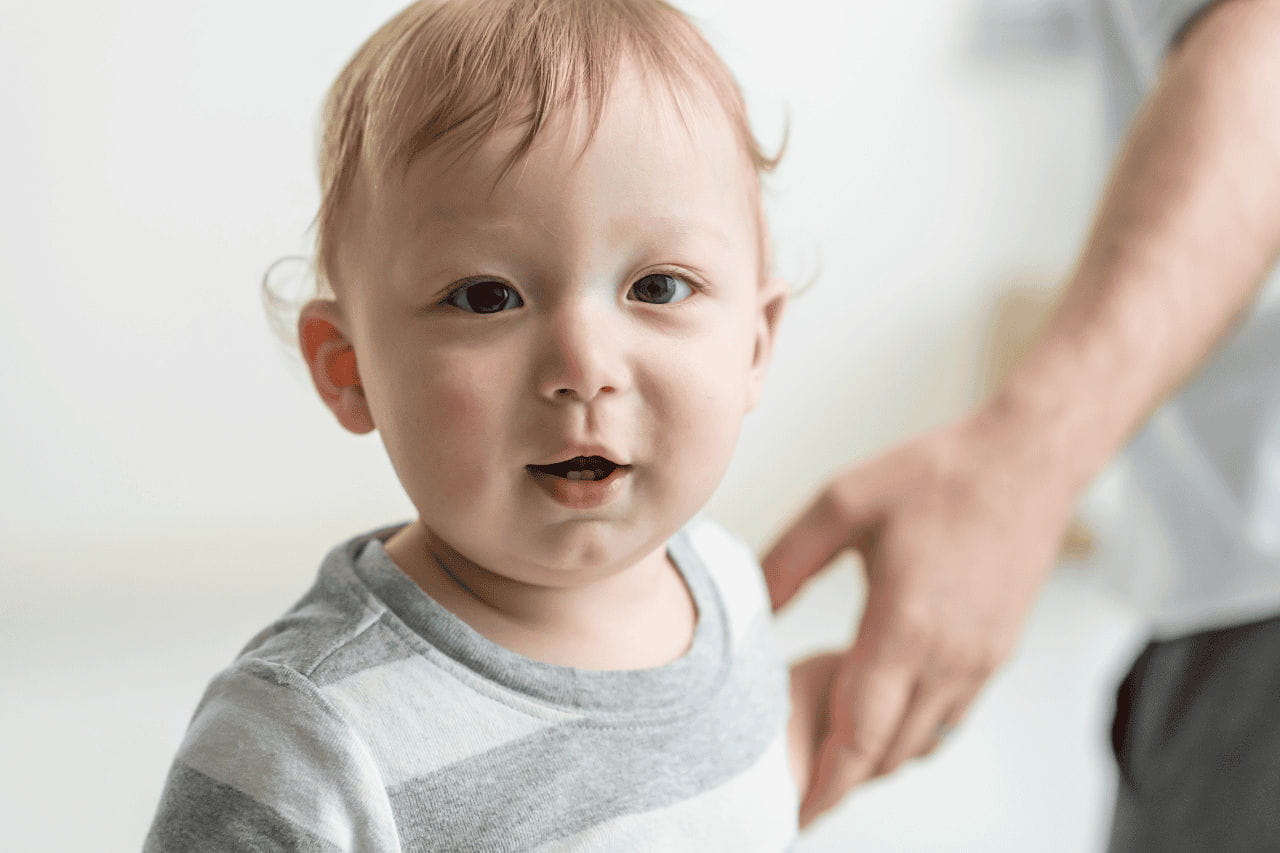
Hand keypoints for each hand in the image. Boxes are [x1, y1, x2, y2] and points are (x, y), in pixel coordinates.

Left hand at [763, 406, 1076, 826]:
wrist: (1026, 460)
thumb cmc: (936, 474)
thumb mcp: (843, 503)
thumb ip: (788, 561)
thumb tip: (752, 608)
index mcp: (905, 627)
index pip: (859, 734)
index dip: (826, 782)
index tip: (795, 812)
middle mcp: (949, 658)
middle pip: (890, 752)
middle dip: (844, 776)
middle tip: (799, 781)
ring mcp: (980, 661)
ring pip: (922, 740)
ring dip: (878, 753)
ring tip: (832, 746)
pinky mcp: (997, 653)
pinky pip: (949, 715)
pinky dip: (911, 727)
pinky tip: (879, 704)